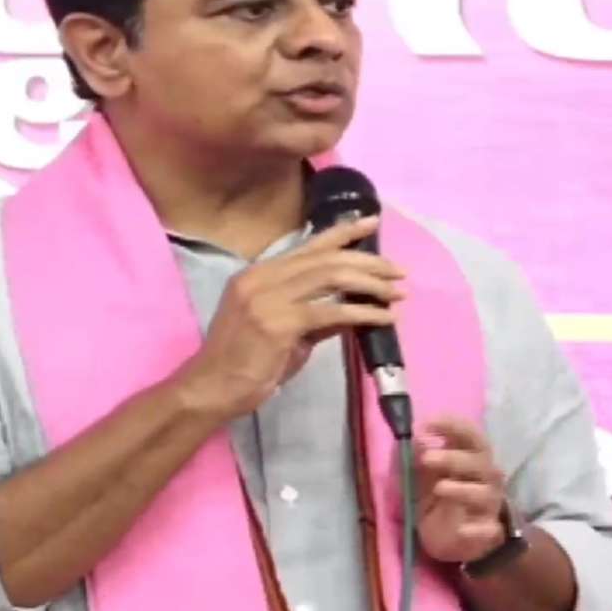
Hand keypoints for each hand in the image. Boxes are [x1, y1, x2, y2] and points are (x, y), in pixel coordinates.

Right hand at [177, 215, 404, 420]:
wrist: (213, 388)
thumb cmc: (245, 364)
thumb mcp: (283, 331)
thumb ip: (314, 314)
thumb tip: (353, 305)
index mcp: (259, 273)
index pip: (308, 245)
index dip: (343, 231)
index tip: (372, 222)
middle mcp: (262, 277)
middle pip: (327, 258)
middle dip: (369, 261)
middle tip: (399, 271)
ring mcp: (269, 298)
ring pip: (332, 277)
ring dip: (371, 283)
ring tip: (397, 292)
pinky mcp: (281, 322)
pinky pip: (332, 311)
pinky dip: (363, 313)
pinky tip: (383, 318)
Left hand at [413, 416, 508, 563]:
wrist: (458, 541)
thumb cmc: (444, 501)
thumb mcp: (428, 479)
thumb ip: (424, 459)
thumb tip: (417, 438)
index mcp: (473, 458)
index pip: (470, 436)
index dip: (451, 426)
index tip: (425, 425)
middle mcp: (486, 478)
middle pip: (478, 462)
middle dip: (453, 458)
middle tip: (426, 458)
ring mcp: (489, 505)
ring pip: (484, 494)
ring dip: (462, 489)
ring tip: (439, 488)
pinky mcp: (489, 532)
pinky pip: (488, 530)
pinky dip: (477, 530)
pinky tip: (462, 530)